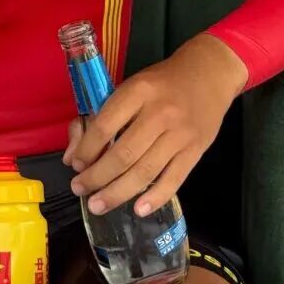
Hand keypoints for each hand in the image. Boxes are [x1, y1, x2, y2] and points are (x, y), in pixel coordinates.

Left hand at [66, 33, 247, 217]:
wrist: (209, 73)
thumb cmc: (163, 82)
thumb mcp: (130, 87)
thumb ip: (100, 117)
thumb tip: (73, 156)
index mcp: (139, 91)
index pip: (105, 126)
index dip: (86, 150)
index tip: (76, 164)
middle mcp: (160, 113)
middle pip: (123, 155)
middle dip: (97, 178)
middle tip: (80, 189)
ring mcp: (180, 134)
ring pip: (144, 172)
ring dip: (117, 193)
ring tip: (98, 205)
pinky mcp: (196, 150)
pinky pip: (173, 180)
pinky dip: (155, 198)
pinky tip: (138, 209)